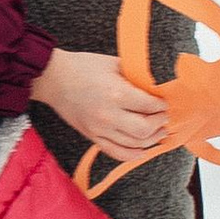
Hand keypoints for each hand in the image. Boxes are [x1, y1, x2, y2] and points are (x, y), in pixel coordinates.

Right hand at [28, 47, 169, 160]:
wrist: (53, 78)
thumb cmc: (83, 67)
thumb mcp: (114, 64)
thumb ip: (136, 76)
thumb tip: (158, 86)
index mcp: (116, 94)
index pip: (150, 106)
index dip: (162, 105)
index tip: (165, 102)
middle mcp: (109, 115)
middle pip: (145, 130)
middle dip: (160, 124)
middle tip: (164, 117)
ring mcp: (99, 129)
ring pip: (134, 144)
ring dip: (151, 139)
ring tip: (159, 132)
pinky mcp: (92, 136)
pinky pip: (116, 152)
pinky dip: (132, 154)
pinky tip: (143, 150)